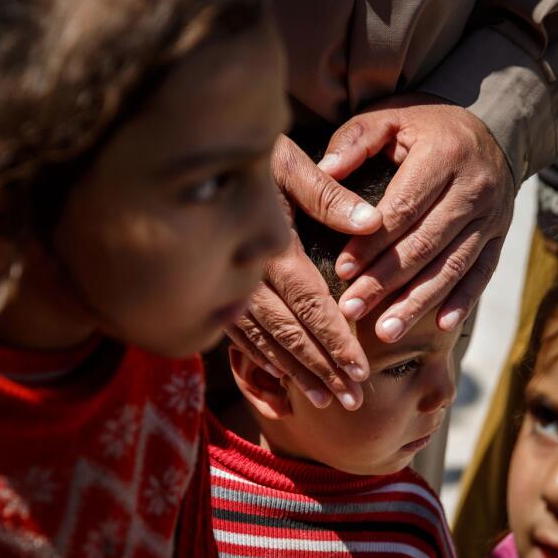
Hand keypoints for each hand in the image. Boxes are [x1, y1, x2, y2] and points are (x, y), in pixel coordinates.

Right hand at [225, 135, 381, 409]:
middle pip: (289, 333)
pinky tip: (281, 383)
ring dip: (295, 373)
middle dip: (322, 369)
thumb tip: (372, 223)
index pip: (310, 305)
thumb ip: (327, 194)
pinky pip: (237, 337)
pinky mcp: (208, 294)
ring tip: (324, 402)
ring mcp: (222, 289)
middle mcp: (244, 276)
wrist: (185, 156)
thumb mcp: (287, 163)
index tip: (360, 371)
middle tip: (353, 402)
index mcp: (270, 246)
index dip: (336, 341)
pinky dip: (262, 362)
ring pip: (263, 342)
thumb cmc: (248, 156)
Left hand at [322, 93, 513, 341]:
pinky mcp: (501, 236)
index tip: (342, 270)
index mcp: (445, 154)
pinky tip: (438, 327)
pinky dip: (461, 302)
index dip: (373, 242)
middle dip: (386, 281)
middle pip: (426, 243)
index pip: (403, 207)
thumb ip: (356, 140)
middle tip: (352, 310)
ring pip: (452, 266)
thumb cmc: (425, 127)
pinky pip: (482, 274)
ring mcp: (493, 215)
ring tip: (385, 332)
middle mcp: (474, 187)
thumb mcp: (390, 117)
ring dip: (417, 303)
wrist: (493, 128)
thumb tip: (324, 171)